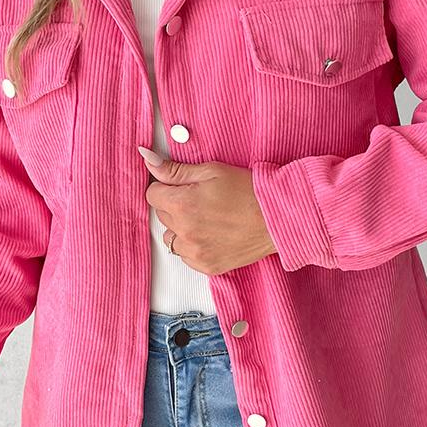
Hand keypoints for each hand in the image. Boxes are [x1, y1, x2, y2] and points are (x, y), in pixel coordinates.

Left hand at [138, 146, 276, 274]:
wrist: (278, 219)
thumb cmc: (249, 191)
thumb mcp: (211, 171)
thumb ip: (174, 170)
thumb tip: (148, 160)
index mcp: (182, 204)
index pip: (152, 195)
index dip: (166, 187)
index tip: (183, 187)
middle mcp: (184, 232)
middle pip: (161, 216)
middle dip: (175, 206)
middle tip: (201, 200)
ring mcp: (195, 252)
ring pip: (172, 238)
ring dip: (182, 228)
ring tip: (207, 219)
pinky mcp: (206, 266)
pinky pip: (186, 256)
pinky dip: (194, 246)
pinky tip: (213, 234)